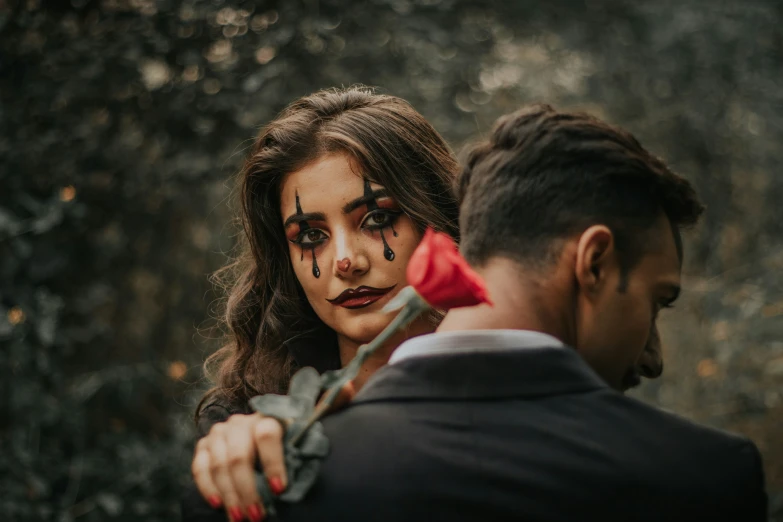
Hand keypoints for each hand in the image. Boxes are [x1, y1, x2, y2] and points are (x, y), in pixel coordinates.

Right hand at [190, 381, 354, 520]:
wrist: (266, 439)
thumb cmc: (294, 436)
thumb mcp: (312, 422)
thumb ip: (330, 406)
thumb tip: (351, 386)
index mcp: (269, 415)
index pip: (267, 433)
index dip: (273, 462)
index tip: (280, 489)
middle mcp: (241, 422)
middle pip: (239, 455)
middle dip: (248, 489)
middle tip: (259, 516)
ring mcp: (220, 435)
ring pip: (218, 465)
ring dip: (230, 495)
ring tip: (243, 519)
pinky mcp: (203, 448)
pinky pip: (199, 468)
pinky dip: (207, 487)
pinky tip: (218, 506)